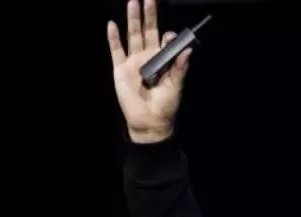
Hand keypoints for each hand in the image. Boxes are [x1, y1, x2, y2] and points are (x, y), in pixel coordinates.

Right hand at [107, 0, 191, 143]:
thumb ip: (180, 67)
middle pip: (148, 31)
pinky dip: (113, 38)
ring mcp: (133, 61)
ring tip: (133, 3)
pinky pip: (116, 50)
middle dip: (149, 15)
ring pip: (132, 35)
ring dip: (133, 19)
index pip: (165, 41)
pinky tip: (112, 24)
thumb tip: (188, 50)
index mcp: (163, 60)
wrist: (148, 121)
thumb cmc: (165, 105)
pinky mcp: (120, 68)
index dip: (168, 35)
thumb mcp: (176, 86)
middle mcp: (148, 57)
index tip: (170, 35)